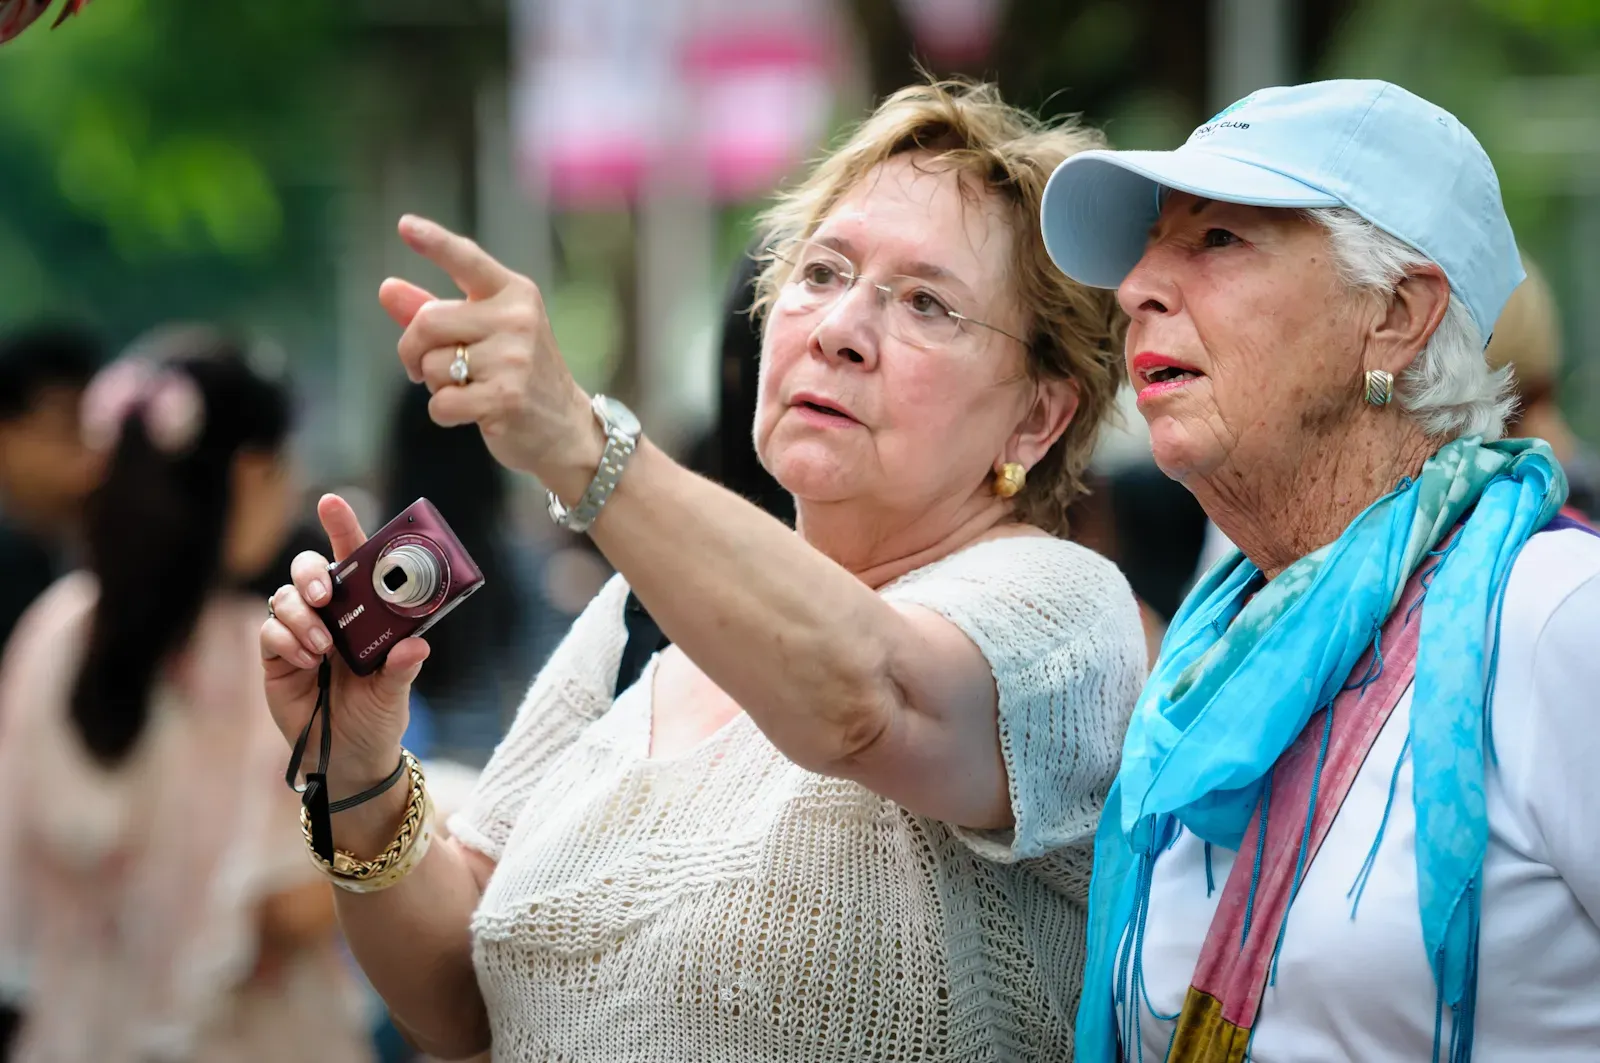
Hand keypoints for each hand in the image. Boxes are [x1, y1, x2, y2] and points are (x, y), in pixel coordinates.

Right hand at [259, 494, 428, 793]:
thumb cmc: (377, 716)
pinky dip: (287, 640)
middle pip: (309, 569)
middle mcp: (331, 614)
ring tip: (323, 649)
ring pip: (285, 596)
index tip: (331, 502)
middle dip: (312, 573)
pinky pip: (270, 630)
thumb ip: (403, 667)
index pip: (353, 559)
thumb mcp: (396, 692)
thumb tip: (416, 646)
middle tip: (326, 596)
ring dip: (302, 617)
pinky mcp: (276, 656)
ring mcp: (300, 632)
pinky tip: (307, 662)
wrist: (348, 758)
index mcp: (365, 610)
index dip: (342, 527)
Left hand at [378, 215, 602, 483]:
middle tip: (424, 368)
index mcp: (513, 293)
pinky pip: (442, 403)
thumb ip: (434, 309)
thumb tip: (386, 288)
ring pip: (431, 366)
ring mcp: (514, 358)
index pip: (467, 260)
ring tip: (469, 389)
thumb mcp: (483, 334)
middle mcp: (517, 318)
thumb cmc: (517, 375)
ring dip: (435, 385)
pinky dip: (445, 413)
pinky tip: (472, 413)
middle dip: (412, 349)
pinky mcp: (506, 397)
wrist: (565, 428)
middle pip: (427, 321)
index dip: (434, 243)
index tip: (404, 225)